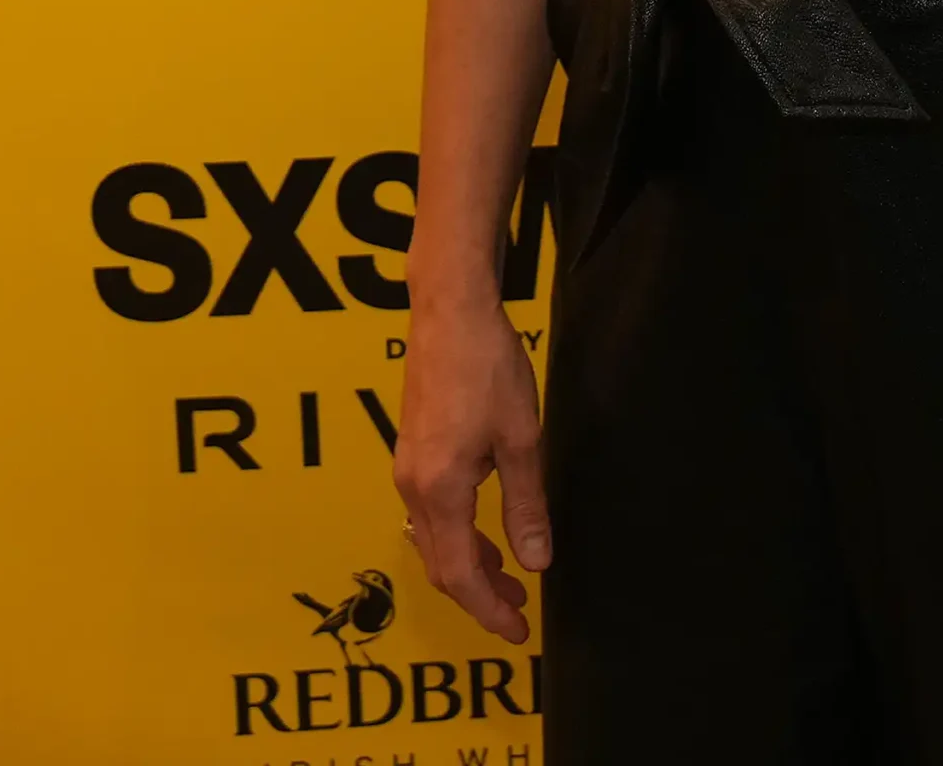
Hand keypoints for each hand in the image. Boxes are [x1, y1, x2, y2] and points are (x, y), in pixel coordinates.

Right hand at [394, 300, 548, 639]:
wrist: (449, 311)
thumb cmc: (488, 367)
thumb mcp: (521, 438)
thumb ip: (526, 504)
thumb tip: (535, 562)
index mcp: (440, 491)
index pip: (461, 575)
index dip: (489, 610)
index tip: (518, 631)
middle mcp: (413, 487)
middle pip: (441, 565)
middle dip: (480, 595)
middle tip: (518, 610)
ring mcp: (407, 468)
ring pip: (434, 540)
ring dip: (469, 564)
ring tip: (509, 574)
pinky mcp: (411, 450)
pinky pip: (430, 512)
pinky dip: (458, 534)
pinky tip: (485, 525)